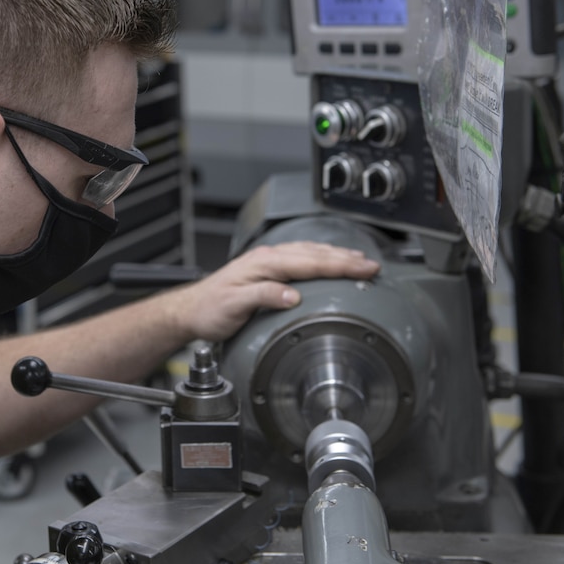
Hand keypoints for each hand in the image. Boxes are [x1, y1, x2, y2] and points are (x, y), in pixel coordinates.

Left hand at [166, 241, 379, 342]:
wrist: (191, 310)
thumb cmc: (209, 309)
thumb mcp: (234, 307)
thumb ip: (263, 297)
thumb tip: (292, 296)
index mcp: (263, 264)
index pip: (310, 262)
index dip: (340, 266)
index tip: (364, 269)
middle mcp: (267, 258)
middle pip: (314, 254)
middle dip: (346, 259)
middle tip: (373, 265)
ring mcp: (268, 261)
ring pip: (309, 253)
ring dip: (336, 256)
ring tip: (359, 261)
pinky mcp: (267, 269)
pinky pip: (301, 258)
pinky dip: (320, 259)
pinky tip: (328, 262)